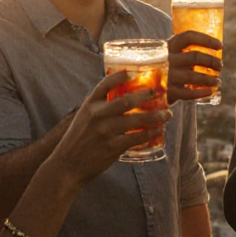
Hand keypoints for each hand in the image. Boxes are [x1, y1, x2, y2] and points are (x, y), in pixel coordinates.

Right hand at [49, 71, 170, 181]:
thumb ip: (100, 107)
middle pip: (126, 101)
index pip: (104, 85)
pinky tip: (158, 130)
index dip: (118, 76)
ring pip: (136, 120)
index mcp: (89, 105)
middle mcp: (97, 115)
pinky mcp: (113, 147)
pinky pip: (137, 138)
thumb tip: (124, 98)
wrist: (68, 164)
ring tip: (167, 114)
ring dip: (155, 116)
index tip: (131, 72)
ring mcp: (106, 131)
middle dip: (145, 95)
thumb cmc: (79, 139)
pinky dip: (150, 133)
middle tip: (158, 93)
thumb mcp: (84, 117)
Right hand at [167, 31, 222, 102]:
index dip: (206, 40)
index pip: (188, 37)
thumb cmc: (164, 69)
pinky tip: (210, 91)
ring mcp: (166, 76)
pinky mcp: (167, 92)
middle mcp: (166, 59)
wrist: (143, 87)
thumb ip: (185, 54)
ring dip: (209, 79)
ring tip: (217, 81)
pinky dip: (201, 92)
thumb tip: (214, 57)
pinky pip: (187, 93)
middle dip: (212, 61)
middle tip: (220, 66)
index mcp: (168, 46)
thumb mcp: (170, 56)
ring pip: (193, 76)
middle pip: (194, 56)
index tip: (220, 46)